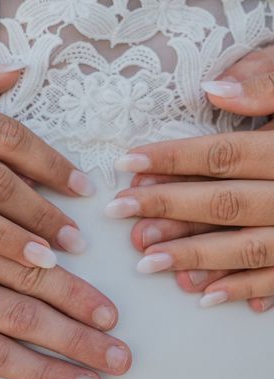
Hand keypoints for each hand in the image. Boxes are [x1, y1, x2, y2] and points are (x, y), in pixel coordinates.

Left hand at [106, 44, 273, 311]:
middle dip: (168, 208)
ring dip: (196, 256)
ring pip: (249, 247)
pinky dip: (247, 288)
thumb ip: (268, 83)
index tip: (125, 163)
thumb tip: (214, 89)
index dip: (171, 159)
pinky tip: (205, 295)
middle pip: (226, 203)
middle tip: (119, 211)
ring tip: (146, 261)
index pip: (224, 156)